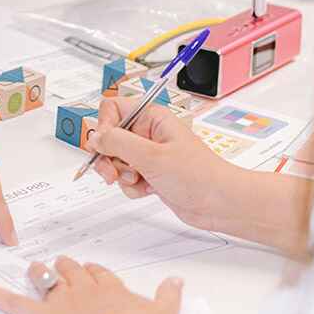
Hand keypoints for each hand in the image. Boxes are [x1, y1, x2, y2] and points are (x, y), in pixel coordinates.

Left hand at [0, 256, 181, 313]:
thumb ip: (169, 297)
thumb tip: (177, 280)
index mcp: (112, 290)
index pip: (99, 274)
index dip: (92, 272)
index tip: (89, 270)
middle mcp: (85, 291)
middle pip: (72, 272)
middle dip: (65, 268)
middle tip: (59, 265)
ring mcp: (63, 303)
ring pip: (48, 280)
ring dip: (39, 274)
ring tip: (33, 268)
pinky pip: (16, 304)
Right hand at [87, 96, 237, 232]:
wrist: (219, 204)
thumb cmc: (199, 175)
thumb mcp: (152, 156)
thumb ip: (118, 143)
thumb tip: (95, 136)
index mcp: (152, 117)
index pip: (113, 109)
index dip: (104, 126)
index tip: (105, 145)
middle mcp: (149, 133)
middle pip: (111, 137)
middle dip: (109, 157)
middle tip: (112, 172)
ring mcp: (150, 154)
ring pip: (117, 159)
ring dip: (121, 174)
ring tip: (137, 180)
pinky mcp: (152, 173)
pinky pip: (127, 177)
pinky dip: (132, 186)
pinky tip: (147, 189)